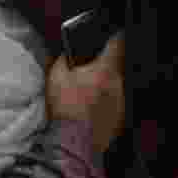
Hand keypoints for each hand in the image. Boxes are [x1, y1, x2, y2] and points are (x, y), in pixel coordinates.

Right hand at [47, 32, 125, 151]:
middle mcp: (118, 85)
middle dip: (103, 67)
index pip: (117, 44)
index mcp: (104, 71)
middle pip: (115, 66)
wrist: (72, 143)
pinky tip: (90, 110)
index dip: (114, 36)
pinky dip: (105, 103)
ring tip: (86, 95)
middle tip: (87, 73)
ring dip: (104, 86)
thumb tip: (69, 53)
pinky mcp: (120, 118)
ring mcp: (122, 103)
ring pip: (115, 86)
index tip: (112, 33)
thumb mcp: (55, 77)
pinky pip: (115, 103)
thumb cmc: (64, 110)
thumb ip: (64, 60)